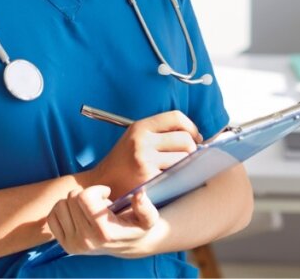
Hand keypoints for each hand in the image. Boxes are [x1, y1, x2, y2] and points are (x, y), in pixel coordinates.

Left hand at [47, 185, 161, 257]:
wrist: (127, 245)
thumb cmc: (136, 226)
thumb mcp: (148, 218)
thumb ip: (145, 206)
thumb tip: (139, 194)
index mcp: (105, 233)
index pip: (84, 197)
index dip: (96, 189)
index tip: (106, 193)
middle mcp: (87, 241)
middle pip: (72, 197)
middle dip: (86, 194)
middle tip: (99, 203)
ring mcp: (73, 245)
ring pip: (60, 205)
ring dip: (74, 202)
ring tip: (89, 210)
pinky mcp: (64, 245)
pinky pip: (52, 217)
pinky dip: (62, 210)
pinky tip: (77, 214)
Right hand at [86, 110, 201, 197]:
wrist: (103, 182)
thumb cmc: (123, 160)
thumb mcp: (136, 137)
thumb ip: (160, 132)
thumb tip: (194, 136)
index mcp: (140, 127)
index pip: (176, 117)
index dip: (191, 127)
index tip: (195, 137)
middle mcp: (142, 141)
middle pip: (185, 139)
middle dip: (192, 148)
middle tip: (188, 156)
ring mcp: (145, 161)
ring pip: (184, 158)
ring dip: (187, 165)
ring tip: (178, 168)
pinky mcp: (149, 180)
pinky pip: (176, 175)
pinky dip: (179, 177)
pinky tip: (172, 179)